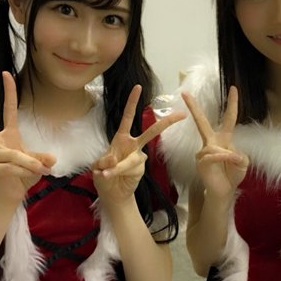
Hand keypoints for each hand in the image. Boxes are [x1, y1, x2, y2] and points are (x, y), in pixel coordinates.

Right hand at [0, 72, 55, 203]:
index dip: (9, 91)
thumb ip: (42, 158)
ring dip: (28, 163)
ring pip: (11, 154)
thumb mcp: (37, 163)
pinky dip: (22, 171)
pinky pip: (9, 167)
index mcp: (9, 134)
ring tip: (40, 169)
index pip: (8, 109)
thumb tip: (52, 159)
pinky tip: (26, 176)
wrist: (12, 194)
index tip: (5, 73)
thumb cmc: (24, 174)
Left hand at [92, 85, 184, 203]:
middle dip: (166, 124)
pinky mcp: (141, 168)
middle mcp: (133, 145)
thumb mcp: (98, 166)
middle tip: (182, 114)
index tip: (138, 87)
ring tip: (106, 174)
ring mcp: (139, 157)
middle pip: (151, 132)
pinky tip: (112, 176)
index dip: (132, 102)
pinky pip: (131, 169)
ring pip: (132, 159)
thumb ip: (105, 161)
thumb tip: (114, 160)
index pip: (128, 117)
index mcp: (121, 138)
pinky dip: (118, 173)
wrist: (112, 193)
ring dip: (118, 167)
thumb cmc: (104, 175)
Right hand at [181, 86, 248, 200]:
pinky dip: (223, 158)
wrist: (224, 191)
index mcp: (223, 138)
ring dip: (228, 155)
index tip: (233, 88)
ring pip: (214, 146)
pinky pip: (212, 155)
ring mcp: (204, 152)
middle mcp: (211, 142)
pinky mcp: (200, 161)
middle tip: (185, 93)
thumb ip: (239, 154)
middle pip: (201, 122)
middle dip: (193, 107)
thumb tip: (229, 153)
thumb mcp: (243, 162)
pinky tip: (229, 162)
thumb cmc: (233, 174)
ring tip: (234, 163)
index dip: (232, 103)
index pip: (228, 118)